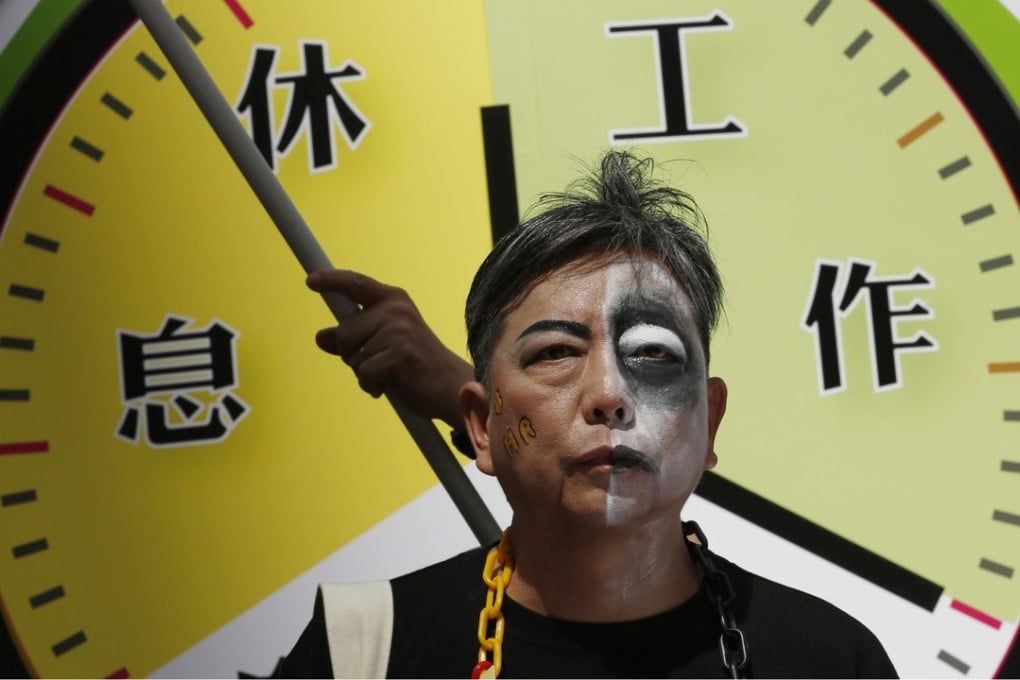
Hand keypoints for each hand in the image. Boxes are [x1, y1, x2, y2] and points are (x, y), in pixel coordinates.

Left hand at [306, 269, 474, 429]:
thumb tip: (321, 336)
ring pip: (352, 356)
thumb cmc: (415, 365)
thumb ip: (353, 338)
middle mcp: (397, 310)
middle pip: (343, 332)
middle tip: (377, 362)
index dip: (331, 281)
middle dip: (350, 354)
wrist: (451, 387)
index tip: (311, 281)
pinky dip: (371, 386)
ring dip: (363, 372)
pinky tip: (390, 385)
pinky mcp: (401, 355)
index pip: (356, 284)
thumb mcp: (384, 343)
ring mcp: (400, 331)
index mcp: (394, 300)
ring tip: (388, 373)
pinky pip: (363, 373)